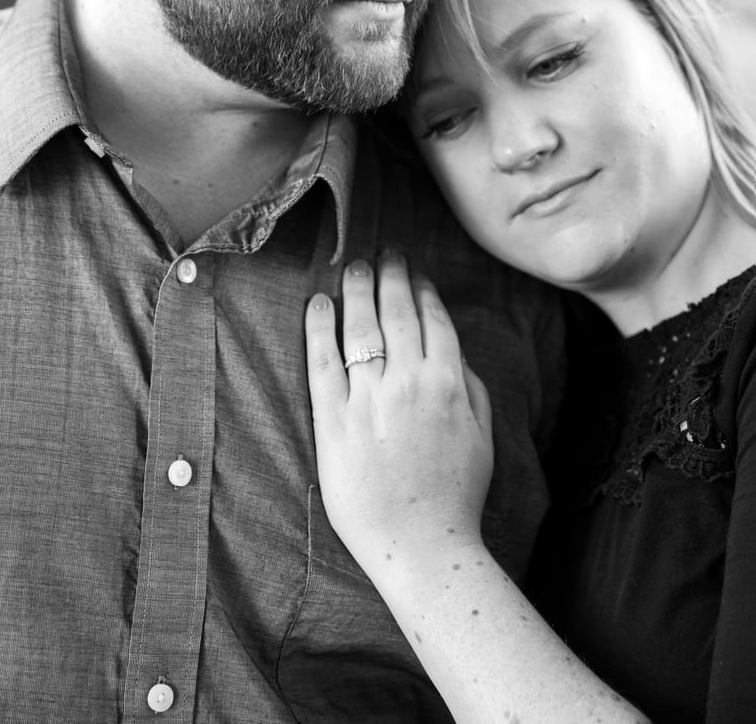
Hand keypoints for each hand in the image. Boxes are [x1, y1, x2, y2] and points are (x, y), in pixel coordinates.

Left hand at [305, 252, 492, 579]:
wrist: (424, 546)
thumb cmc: (457, 494)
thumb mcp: (482, 434)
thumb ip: (471, 385)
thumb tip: (452, 348)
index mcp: (448, 383)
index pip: (433, 318)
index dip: (421, 288)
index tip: (413, 271)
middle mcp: (408, 383)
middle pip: (396, 313)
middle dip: (389, 276)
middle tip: (382, 253)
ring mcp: (369, 400)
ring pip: (360, 329)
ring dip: (357, 290)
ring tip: (352, 267)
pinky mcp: (334, 422)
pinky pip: (322, 363)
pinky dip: (319, 328)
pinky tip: (319, 304)